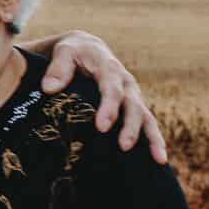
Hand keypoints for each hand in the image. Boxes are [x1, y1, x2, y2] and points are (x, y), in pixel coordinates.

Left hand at [39, 31, 167, 164]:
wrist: (87, 48)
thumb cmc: (74, 52)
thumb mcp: (64, 53)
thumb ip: (58, 68)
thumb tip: (49, 87)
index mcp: (109, 67)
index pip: (111, 88)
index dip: (109, 107)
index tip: (102, 126)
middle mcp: (125, 82)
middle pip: (132, 105)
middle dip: (130, 126)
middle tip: (124, 146)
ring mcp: (132, 95)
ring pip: (145, 116)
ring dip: (152, 137)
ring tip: (158, 159)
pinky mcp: (134, 106)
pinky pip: (147, 123)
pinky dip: (154, 140)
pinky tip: (159, 159)